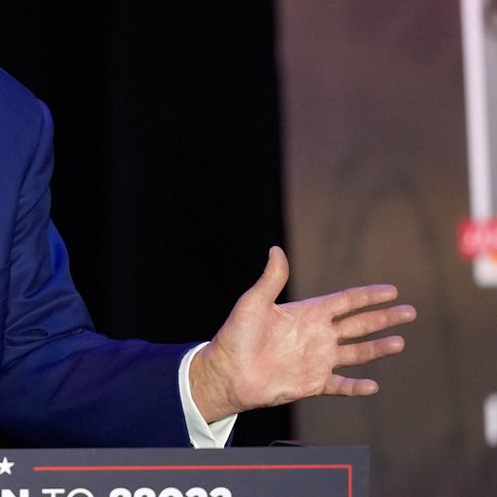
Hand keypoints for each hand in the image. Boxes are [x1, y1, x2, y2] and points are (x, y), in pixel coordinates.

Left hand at [189, 246, 416, 422]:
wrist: (227, 371)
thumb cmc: (236, 335)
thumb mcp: (254, 302)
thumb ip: (271, 279)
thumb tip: (275, 249)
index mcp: (307, 314)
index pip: (345, 302)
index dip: (368, 296)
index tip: (391, 290)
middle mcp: (317, 335)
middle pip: (359, 325)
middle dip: (384, 318)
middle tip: (410, 311)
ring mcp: (317, 360)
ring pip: (356, 353)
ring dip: (378, 348)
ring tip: (400, 342)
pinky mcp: (312, 383)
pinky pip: (340, 385)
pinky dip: (356, 387)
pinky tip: (372, 386)